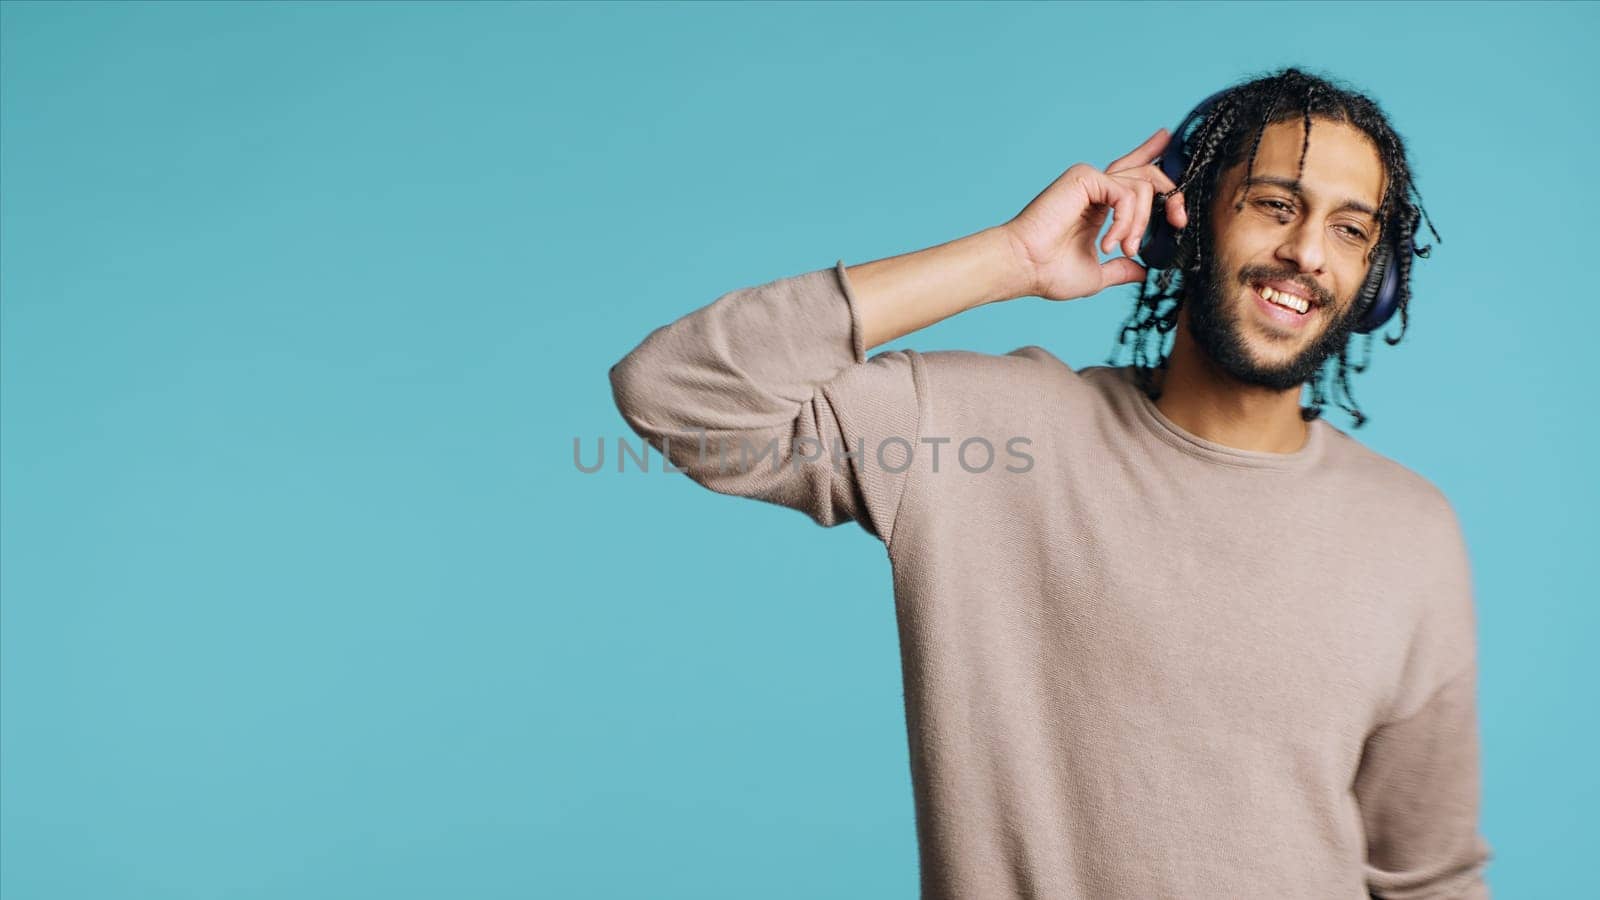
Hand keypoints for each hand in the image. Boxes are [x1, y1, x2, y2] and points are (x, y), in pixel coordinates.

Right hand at [1001, 129, 1188, 300]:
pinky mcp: (1085, 178)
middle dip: (1171, 194)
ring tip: (1123, 249)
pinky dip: (1126, 221)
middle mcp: (1095, 188)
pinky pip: (1126, 193)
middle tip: (1179, 221)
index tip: (1172, 169)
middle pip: (1147, 172)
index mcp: (1098, 205)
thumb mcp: (1096, 275)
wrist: (1024, 267)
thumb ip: (1120, 270)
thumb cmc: (1048, 273)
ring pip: (1142, 187)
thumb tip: (1143, 272)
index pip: (1132, 177)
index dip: (1154, 163)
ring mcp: (1090, 180)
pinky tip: (1110, 243)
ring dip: (1139, 224)